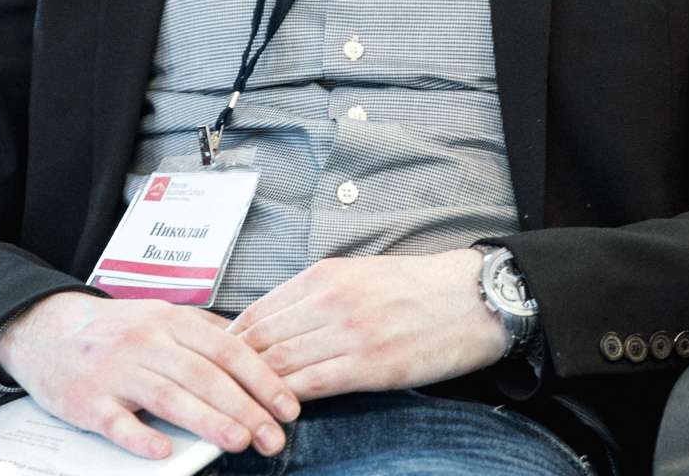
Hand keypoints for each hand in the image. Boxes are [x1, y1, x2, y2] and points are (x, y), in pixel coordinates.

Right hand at [0, 292, 299, 460]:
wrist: (44, 330)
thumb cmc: (112, 330)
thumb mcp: (158, 316)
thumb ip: (202, 332)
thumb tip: (252, 351)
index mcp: (169, 320)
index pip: (226, 349)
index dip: (261, 378)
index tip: (287, 406)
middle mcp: (145, 341)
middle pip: (203, 375)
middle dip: (245, 407)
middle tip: (273, 436)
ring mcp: (115, 370)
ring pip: (168, 396)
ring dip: (207, 420)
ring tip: (239, 441)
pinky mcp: (87, 400)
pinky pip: (116, 421)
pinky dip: (140, 436)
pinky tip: (164, 451)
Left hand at [227, 249, 507, 399]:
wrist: (473, 298)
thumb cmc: (418, 287)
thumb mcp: (358, 274)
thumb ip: (316, 296)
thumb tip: (278, 322)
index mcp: (323, 276)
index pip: (258, 312)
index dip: (230, 342)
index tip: (216, 362)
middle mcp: (330, 301)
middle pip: (262, 340)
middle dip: (234, 370)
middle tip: (215, 393)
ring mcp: (350, 333)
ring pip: (281, 364)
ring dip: (255, 391)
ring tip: (237, 410)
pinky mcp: (373, 365)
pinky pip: (314, 385)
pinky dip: (289, 401)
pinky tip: (277, 413)